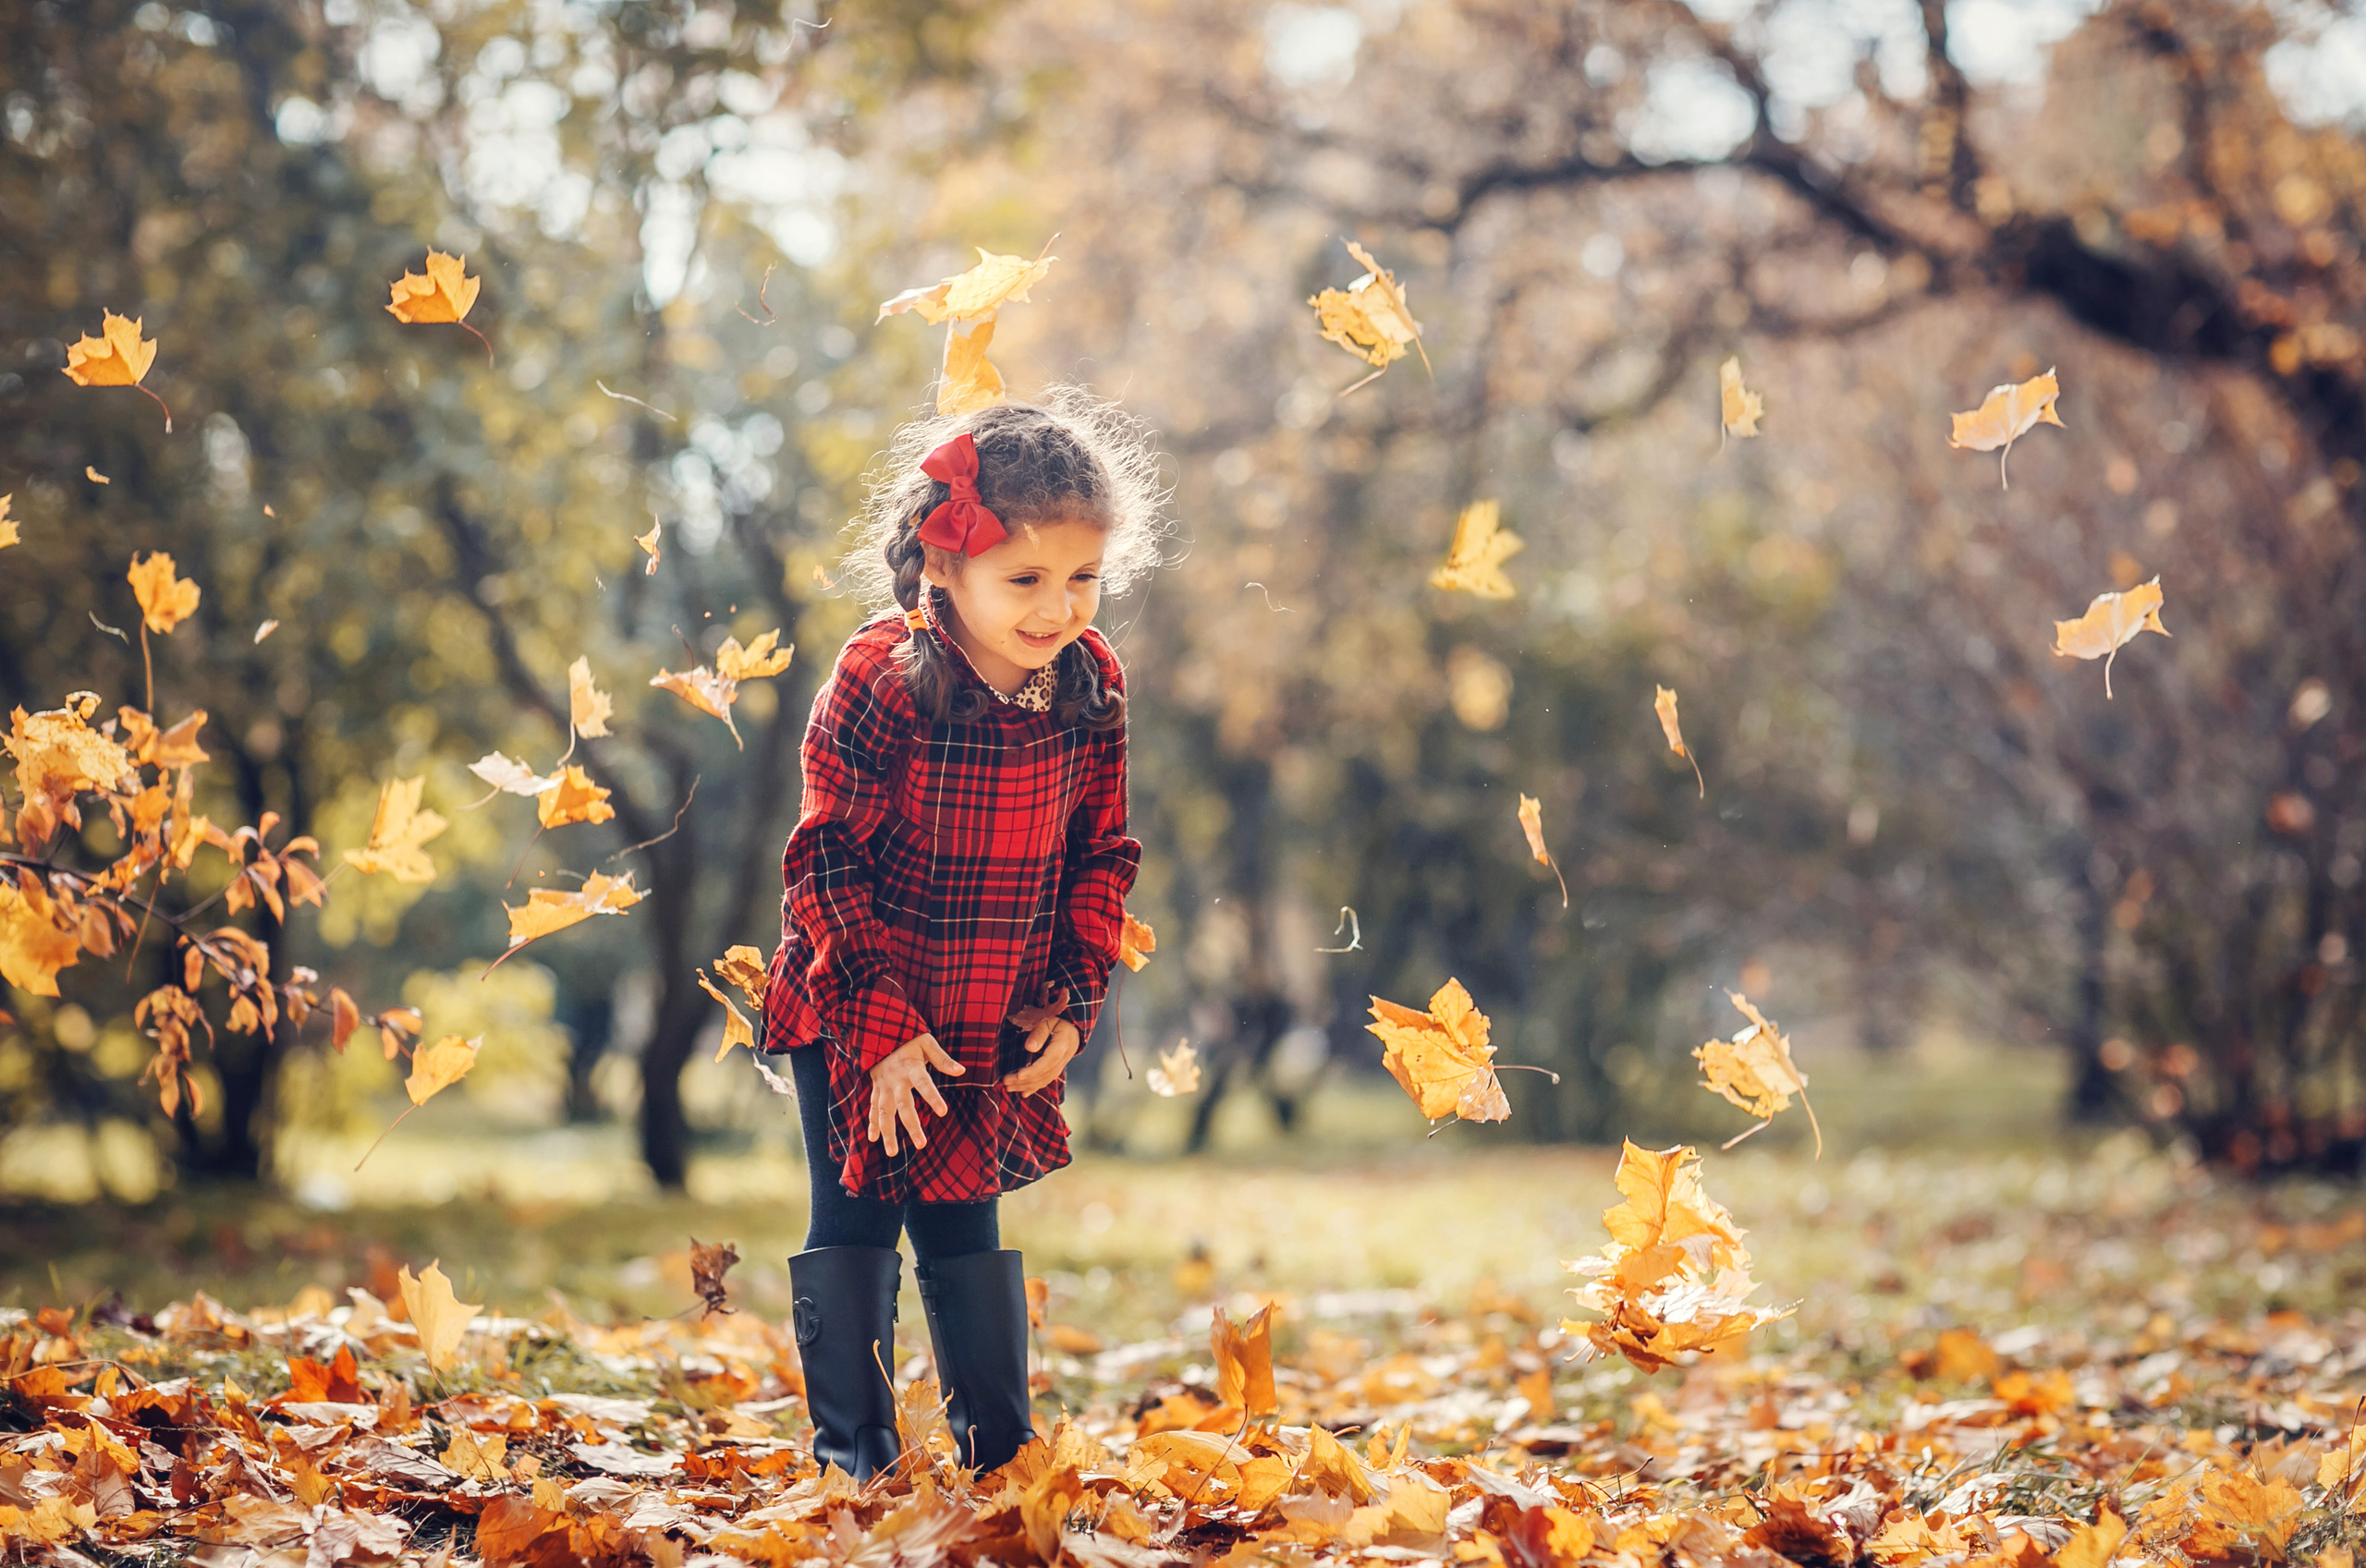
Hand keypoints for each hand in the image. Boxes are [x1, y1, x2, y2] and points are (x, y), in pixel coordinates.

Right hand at [869, 1033, 961, 1155]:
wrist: (878, 1034)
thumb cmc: (908, 1040)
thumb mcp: (926, 1042)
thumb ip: (942, 1058)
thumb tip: (961, 1070)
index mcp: (910, 1067)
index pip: (924, 1083)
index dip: (932, 1097)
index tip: (943, 1112)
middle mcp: (895, 1080)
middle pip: (903, 1106)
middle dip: (911, 1126)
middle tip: (921, 1144)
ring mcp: (883, 1087)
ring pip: (883, 1113)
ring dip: (887, 1133)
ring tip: (893, 1153)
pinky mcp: (876, 1090)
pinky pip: (872, 1109)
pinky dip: (872, 1124)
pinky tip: (873, 1140)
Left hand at [1003, 993, 1081, 1096]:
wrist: (1074, 1029)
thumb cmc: (1058, 1022)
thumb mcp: (1049, 1021)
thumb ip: (1039, 1033)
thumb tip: (1029, 1048)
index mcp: (1062, 1046)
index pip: (1047, 1062)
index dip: (1033, 1071)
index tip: (1018, 1075)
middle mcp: (1062, 1059)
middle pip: (1043, 1075)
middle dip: (1023, 1081)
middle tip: (1005, 1082)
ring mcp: (1060, 1066)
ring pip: (1043, 1081)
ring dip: (1025, 1086)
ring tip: (1008, 1087)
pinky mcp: (1056, 1070)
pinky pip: (1045, 1082)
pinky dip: (1033, 1089)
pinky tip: (1023, 1093)